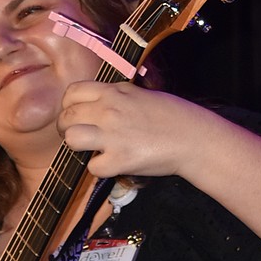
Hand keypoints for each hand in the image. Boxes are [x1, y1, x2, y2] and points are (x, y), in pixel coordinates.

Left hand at [57, 82, 210, 179]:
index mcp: (114, 91)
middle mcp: (109, 111)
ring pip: (71, 139)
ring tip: (91, 149)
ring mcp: (113, 136)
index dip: (68, 105)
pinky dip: (100, 168)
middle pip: (67, 117)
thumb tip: (97, 102)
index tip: (76, 114)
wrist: (194, 137)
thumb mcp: (140, 94)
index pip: (72, 93)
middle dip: (67, 128)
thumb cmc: (172, 115)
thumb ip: (116, 95)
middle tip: (78, 136)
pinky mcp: (120, 160)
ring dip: (77, 146)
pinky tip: (112, 164)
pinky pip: (92, 167)